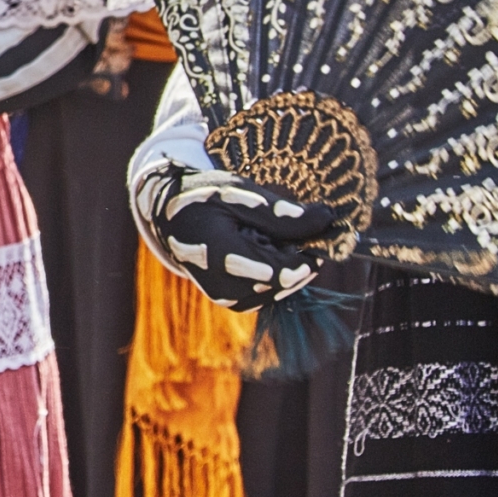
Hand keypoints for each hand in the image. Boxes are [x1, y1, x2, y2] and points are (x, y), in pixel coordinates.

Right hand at [138, 159, 341, 309]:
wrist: (170, 217)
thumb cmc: (204, 198)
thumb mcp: (240, 194)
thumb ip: (282, 213)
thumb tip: (327, 220)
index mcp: (221, 255)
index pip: (284, 268)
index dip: (309, 248)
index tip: (320, 223)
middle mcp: (224, 285)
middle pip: (287, 279)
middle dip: (298, 252)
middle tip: (292, 224)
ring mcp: (228, 297)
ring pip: (283, 287)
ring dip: (287, 261)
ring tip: (264, 234)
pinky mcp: (233, 301)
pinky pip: (272, 291)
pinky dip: (276, 269)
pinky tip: (260, 248)